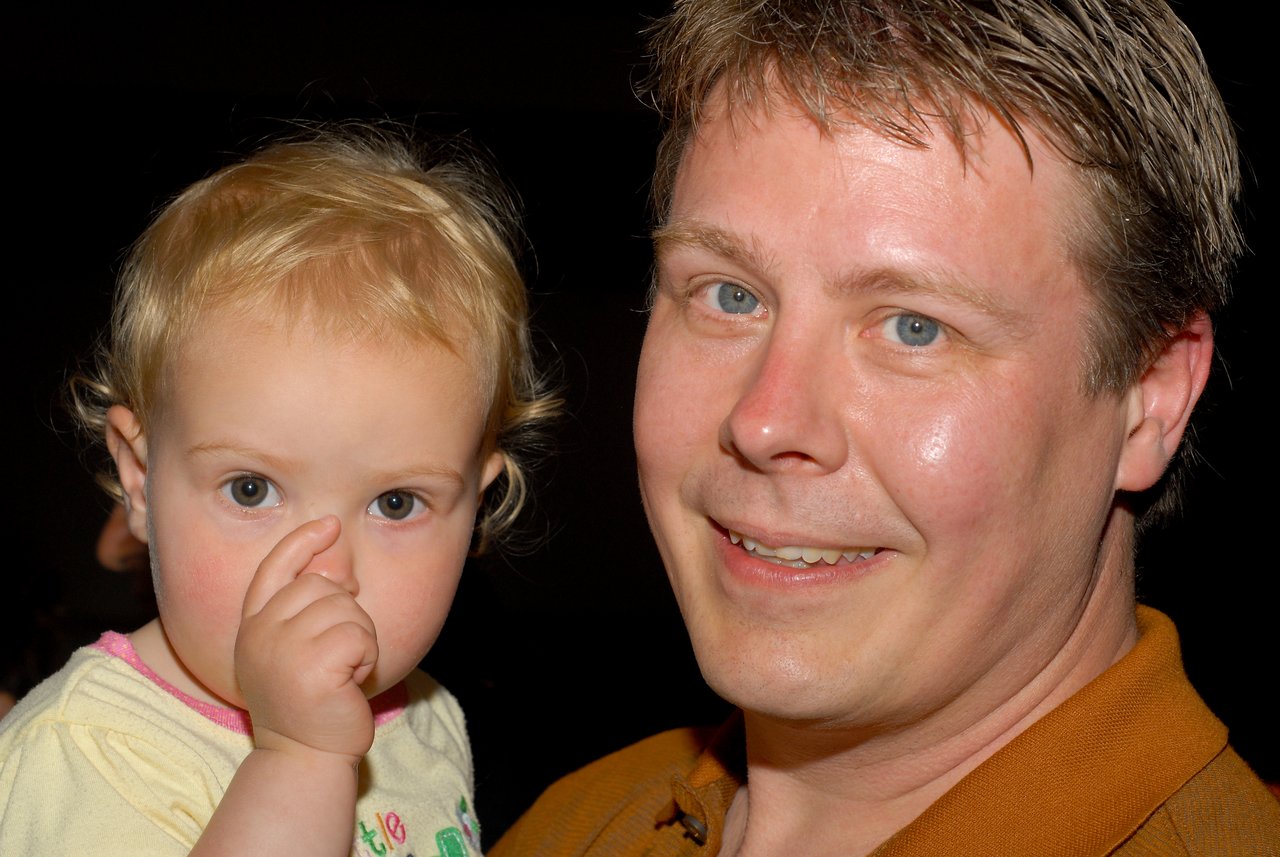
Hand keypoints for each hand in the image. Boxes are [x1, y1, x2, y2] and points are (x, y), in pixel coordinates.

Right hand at [235, 516, 376, 761]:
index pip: (274, 569)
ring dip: (360, 638)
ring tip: (343, 671)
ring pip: (346, 608)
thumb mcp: (297, 651)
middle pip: (321, 585)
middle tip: (340, 655)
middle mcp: (260, 634)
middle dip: (346, 613)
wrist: (305, 756)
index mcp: (252, 627)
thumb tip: (341, 573)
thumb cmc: (310, 703)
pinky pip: (360, 635)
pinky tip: (351, 682)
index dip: (302, 542)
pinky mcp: (311, 667)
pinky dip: (368, 657)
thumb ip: (307, 612)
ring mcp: (282, 649)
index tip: (330, 525)